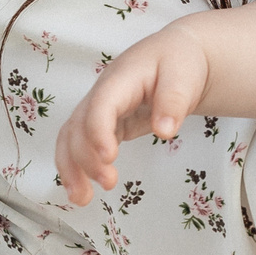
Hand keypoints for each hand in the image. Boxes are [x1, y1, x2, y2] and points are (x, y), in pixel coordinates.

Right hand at [52, 26, 212, 204]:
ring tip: (81, 199)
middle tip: (109, 183)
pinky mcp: (104, 123)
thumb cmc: (180, 62)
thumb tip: (164, 131)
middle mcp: (103, 93)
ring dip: (71, 168)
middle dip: (86, 157)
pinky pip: (80, 144)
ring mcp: (99, 108)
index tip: (109, 157)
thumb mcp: (184, 76)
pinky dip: (76, 167)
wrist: (177, 55)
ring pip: (71, 137)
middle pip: (79, 125)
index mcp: (122, 78)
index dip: (99, 131)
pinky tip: (81, 191)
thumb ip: (174, 101)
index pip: (101, 105)